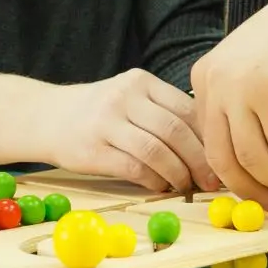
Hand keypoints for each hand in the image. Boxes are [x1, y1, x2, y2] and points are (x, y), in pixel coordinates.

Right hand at [38, 70, 217, 193]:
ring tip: (187, 186)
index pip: (187, 108)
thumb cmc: (98, 112)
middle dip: (201, 160)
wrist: (45, 116)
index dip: (209, 137)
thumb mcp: (129, 98)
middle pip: (176, 130)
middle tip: (212, 181)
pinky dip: (154, 181)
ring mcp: (106, 121)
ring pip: (157, 151)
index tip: (222, 157)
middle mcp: (125, 96)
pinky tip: (160, 186)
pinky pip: (134, 168)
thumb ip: (163, 112)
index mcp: (141, 81)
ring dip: (179, 174)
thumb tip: (209, 145)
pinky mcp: (93, 148)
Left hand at [190, 0, 267, 207]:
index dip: (230, 175)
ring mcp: (242, 87)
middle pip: (223, 156)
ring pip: (254, 158)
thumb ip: (239, 112)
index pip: (208, 141)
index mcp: (204, 78)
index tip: (250, 192)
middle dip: (249, 190)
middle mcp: (215, 82)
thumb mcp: (250, 75)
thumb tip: (245, 166)